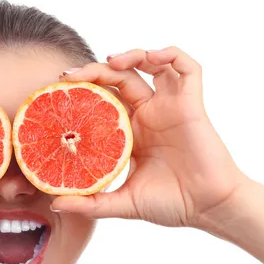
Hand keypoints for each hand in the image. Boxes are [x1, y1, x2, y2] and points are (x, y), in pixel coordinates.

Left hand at [50, 47, 247, 226]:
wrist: (208, 209)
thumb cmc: (171, 204)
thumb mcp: (123, 203)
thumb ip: (91, 204)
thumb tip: (55, 203)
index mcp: (130, 133)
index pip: (103, 99)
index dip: (84, 90)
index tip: (60, 89)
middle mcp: (149, 115)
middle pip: (120, 78)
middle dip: (96, 71)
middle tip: (72, 75)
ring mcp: (170, 107)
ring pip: (151, 65)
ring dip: (131, 55)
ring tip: (110, 61)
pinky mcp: (192, 104)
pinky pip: (187, 68)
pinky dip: (171, 55)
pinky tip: (152, 57)